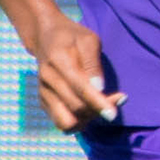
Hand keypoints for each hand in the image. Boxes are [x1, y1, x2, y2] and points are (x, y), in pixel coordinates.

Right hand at [31, 14, 123, 131]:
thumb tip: (99, 88)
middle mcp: (47, 80)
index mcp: (58, 61)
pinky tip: (90, 109)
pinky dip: (79, 121)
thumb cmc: (72, 37)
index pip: (80, 89)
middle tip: (116, 100)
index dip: (98, 103)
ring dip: (87, 120)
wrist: (45, 37)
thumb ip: (92, 63)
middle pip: (75, 108)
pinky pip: (61, 122)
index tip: (113, 114)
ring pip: (66, 122)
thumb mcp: (88, 40)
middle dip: (98, 110)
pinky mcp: (43, 102)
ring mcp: (43, 93)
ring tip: (99, 107)